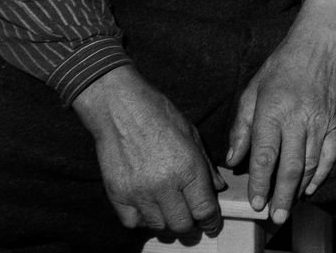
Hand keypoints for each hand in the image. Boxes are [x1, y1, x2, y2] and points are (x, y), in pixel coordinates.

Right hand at [72, 65, 224, 234]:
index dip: (211, 220)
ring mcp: (139, 193)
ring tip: (171, 209)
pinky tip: (149, 206)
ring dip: (168, 222)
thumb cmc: (160, 115)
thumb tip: (218, 187)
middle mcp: (164, 185)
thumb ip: (206, 164)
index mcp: (188, 168)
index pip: (204, 209)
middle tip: (192, 216)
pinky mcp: (118, 196)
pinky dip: (143, 220)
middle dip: (191, 224)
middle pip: (182, 225)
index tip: (211, 223)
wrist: (121, 108)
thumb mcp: (191, 134)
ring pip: (159, 227)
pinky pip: (133, 223)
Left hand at [226, 0, 335, 224]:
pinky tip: (311, 186)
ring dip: (299, 190)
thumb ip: (242, 126)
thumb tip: (234, 158)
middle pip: (290, 168)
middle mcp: (297, 118)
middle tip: (274, 217)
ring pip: (310, 165)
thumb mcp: (252, 89)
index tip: (255, 203)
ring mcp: (320, 121)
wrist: (319, 43)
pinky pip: (330, 154)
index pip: (264, 156)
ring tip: (289, 207)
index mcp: (273, 110)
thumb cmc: (282, 65)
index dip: (260, 184)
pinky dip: (321, 174)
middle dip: (281, 196)